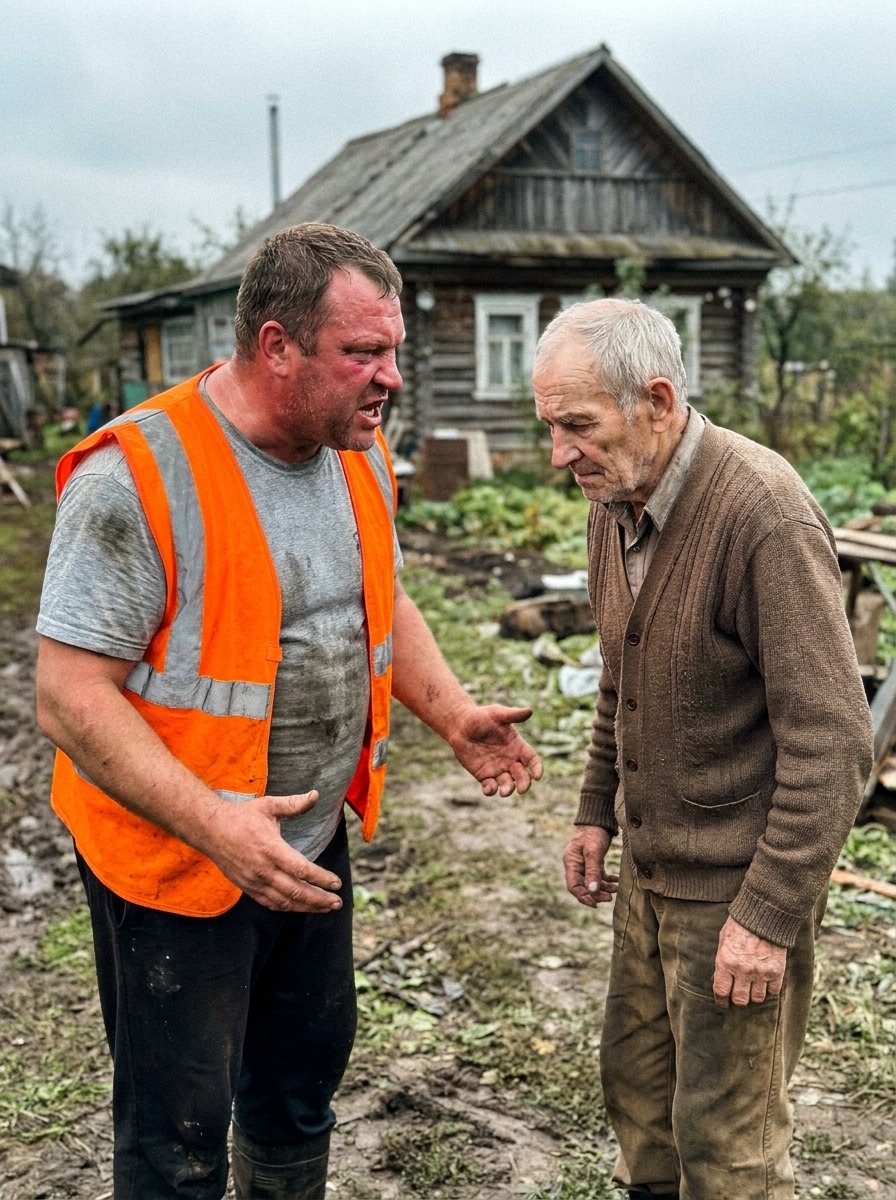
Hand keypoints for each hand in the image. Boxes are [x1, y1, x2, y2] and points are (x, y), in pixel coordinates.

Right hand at [201, 790, 344, 912]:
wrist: (210, 830)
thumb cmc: (241, 816)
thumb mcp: (268, 805)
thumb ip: (294, 804)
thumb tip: (316, 794)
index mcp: (270, 848)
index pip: (301, 869)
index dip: (321, 878)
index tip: (337, 883)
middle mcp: (262, 869)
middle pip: (295, 891)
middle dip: (319, 899)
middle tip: (337, 902)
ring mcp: (254, 881)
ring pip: (284, 902)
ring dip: (306, 907)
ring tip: (325, 908)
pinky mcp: (247, 888)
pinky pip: (270, 903)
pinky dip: (288, 908)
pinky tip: (301, 907)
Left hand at [448, 704, 543, 796]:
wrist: (460, 725)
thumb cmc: (480, 716)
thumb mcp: (497, 713)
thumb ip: (512, 715)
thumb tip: (530, 711)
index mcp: (517, 746)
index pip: (532, 760)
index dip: (536, 768)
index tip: (537, 775)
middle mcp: (510, 760)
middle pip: (522, 776)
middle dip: (524, 783)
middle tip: (521, 789)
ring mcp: (497, 769)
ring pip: (507, 784)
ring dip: (508, 789)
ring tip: (504, 791)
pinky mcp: (484, 775)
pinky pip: (490, 787)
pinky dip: (491, 790)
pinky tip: (489, 788)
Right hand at [563, 825, 617, 907]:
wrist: (597, 817)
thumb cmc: (593, 831)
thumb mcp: (593, 851)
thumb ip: (592, 871)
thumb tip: (592, 891)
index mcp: (571, 863)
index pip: (573, 886)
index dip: (583, 897)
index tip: (596, 904)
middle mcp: (576, 865)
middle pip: (583, 886)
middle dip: (596, 894)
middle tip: (610, 898)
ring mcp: (584, 863)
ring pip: (592, 882)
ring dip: (603, 888)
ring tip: (616, 889)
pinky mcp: (593, 860)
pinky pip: (598, 875)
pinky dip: (606, 880)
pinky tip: (616, 880)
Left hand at [712, 916, 786, 1007]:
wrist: (764, 915)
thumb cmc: (739, 926)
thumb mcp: (723, 940)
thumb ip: (722, 961)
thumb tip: (720, 980)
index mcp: (726, 962)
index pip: (721, 992)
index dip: (722, 1001)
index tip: (723, 1004)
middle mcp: (743, 970)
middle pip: (740, 1000)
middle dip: (738, 1000)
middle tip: (738, 996)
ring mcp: (761, 972)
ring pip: (757, 998)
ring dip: (754, 995)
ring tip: (752, 988)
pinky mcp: (776, 971)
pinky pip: (772, 991)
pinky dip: (769, 990)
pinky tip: (766, 983)